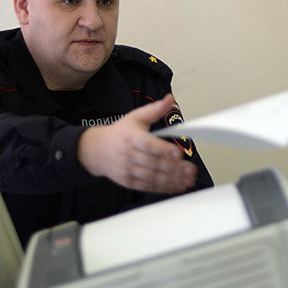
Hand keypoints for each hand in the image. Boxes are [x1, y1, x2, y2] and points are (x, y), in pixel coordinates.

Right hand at [77, 94, 196, 192]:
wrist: (96, 150)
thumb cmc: (119, 134)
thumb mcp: (135, 117)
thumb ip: (155, 109)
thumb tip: (169, 99)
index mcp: (132, 137)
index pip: (148, 144)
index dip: (163, 149)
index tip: (178, 153)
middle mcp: (129, 154)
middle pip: (154, 163)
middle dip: (174, 168)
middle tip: (190, 169)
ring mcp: (129, 170)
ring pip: (152, 177)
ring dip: (172, 180)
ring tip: (188, 179)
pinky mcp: (129, 182)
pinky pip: (149, 186)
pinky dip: (165, 188)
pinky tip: (178, 186)